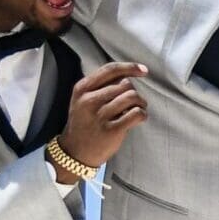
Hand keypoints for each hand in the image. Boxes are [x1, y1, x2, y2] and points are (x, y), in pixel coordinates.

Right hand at [50, 62, 149, 180]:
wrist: (75, 152)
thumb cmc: (84, 123)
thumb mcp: (83, 100)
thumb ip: (101, 87)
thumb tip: (129, 75)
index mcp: (82, 89)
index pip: (110, 70)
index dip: (130, 67)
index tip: (144, 70)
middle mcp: (89, 100)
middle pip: (125, 84)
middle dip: (134, 92)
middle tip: (134, 103)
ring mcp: (100, 116)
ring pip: (132, 97)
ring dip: (141, 103)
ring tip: (138, 109)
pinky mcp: (112, 130)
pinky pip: (136, 114)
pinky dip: (143, 114)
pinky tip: (139, 118)